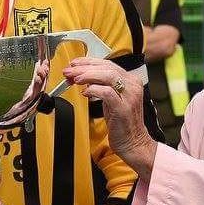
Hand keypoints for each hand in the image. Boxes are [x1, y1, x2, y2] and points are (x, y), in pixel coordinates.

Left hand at [62, 57, 156, 174]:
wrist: (134, 143)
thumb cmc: (122, 122)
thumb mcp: (112, 99)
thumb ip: (101, 86)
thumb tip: (82, 76)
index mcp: (131, 81)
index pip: (108, 64)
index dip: (88, 62)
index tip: (74, 64)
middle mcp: (132, 85)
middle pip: (107, 67)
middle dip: (84, 67)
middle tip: (69, 71)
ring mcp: (130, 96)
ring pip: (108, 76)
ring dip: (88, 75)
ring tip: (75, 79)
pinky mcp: (123, 108)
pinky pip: (107, 93)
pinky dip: (93, 90)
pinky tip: (85, 92)